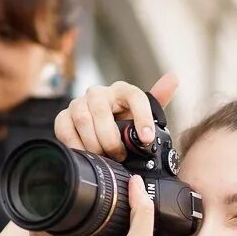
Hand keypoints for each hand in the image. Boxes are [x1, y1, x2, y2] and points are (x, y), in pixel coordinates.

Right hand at [54, 73, 178, 160]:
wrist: (99, 133)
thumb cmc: (123, 125)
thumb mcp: (143, 116)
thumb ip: (158, 101)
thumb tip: (173, 78)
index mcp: (122, 91)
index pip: (135, 97)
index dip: (142, 118)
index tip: (146, 139)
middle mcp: (99, 93)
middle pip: (102, 112)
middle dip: (112, 139)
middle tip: (120, 156)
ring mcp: (78, 103)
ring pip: (83, 120)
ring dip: (95, 143)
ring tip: (104, 157)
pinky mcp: (63, 117)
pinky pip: (65, 128)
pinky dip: (76, 144)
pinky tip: (86, 155)